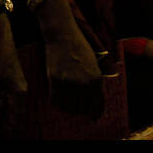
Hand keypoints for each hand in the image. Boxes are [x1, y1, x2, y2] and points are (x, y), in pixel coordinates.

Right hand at [37, 0, 103, 118]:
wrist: (62, 34)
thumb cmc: (79, 47)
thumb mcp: (94, 64)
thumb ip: (94, 82)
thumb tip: (93, 101)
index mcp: (97, 80)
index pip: (97, 106)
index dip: (94, 114)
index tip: (91, 117)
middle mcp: (84, 84)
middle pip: (82, 109)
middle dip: (80, 110)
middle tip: (75, 107)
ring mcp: (69, 83)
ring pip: (68, 107)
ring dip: (68, 107)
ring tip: (66, 102)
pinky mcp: (55, 80)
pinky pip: (55, 101)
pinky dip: (56, 102)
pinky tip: (57, 97)